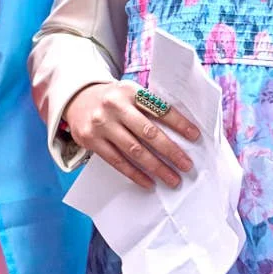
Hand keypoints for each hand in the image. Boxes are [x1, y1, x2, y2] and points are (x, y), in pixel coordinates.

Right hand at [64, 80, 200, 189]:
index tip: (195, 137)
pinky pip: (117, 161)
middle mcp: (115, 106)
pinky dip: (135, 174)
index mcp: (131, 91)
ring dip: (156, 167)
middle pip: (148, 132)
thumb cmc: (114, 100)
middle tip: (186, 166)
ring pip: (134, 150)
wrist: (77, 98)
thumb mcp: (130, 93)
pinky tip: (149, 182)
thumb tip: (181, 133)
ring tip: (172, 178)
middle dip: (170, 151)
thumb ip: (149, 107)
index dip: (179, 123)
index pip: (160, 109)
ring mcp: (101, 124)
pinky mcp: (91, 140)